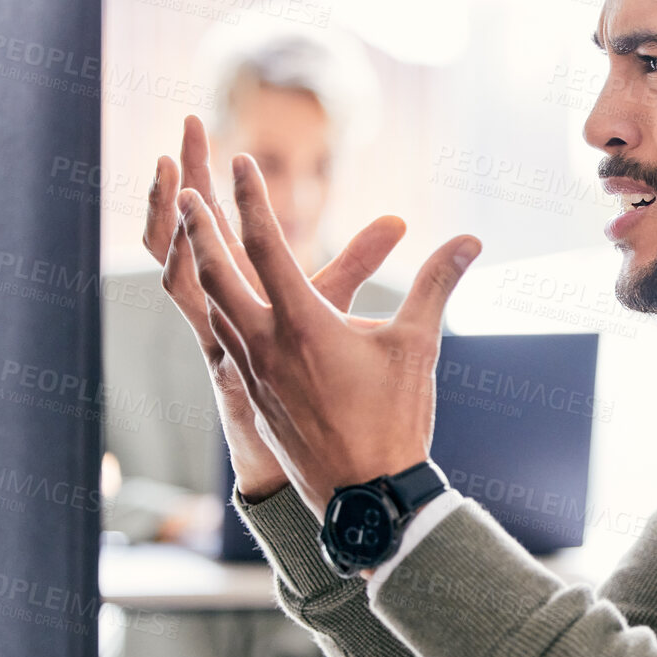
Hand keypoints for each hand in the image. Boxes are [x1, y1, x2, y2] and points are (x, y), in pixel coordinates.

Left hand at [143, 115, 407, 500]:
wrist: (365, 495)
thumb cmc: (394, 420)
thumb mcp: (418, 346)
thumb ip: (436, 284)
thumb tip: (469, 239)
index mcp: (304, 323)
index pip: (267, 244)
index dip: (251, 197)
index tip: (239, 161)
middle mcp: (266, 344)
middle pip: (217, 272)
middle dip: (199, 227)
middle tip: (186, 188)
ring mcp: (253, 372)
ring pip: (213, 307)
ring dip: (202, 265)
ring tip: (194, 236)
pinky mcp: (252, 395)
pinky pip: (224, 340)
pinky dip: (215, 307)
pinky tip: (220, 301)